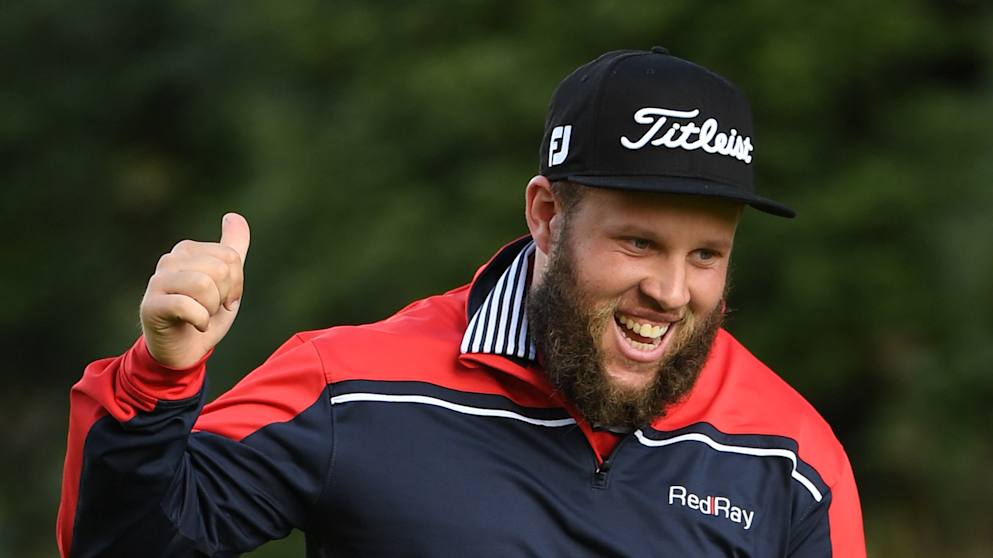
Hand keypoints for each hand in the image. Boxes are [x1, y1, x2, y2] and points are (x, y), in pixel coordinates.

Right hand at [139, 213, 250, 368]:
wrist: (182, 350)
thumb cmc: (203, 312)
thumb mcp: (226, 280)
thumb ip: (233, 248)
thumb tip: (234, 216)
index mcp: (187, 249)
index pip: (231, 257)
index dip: (236, 284)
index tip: (225, 298)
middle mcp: (169, 260)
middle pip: (220, 269)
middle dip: (224, 296)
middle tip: (212, 308)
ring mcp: (157, 282)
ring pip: (204, 285)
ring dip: (211, 309)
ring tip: (201, 315)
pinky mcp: (150, 306)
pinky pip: (187, 306)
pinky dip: (200, 320)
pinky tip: (195, 325)